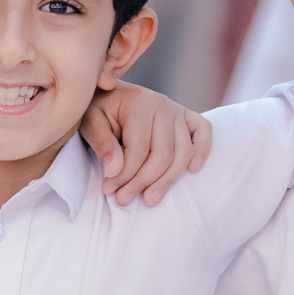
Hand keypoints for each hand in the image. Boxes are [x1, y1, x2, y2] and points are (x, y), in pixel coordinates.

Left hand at [79, 83, 212, 206]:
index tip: (109, 190)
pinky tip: (192, 170)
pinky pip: (203, 131)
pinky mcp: (187, 115)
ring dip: (168, 180)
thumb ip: (102, 144)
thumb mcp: (90, 124)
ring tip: (150, 199)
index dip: (125, 175)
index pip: (139, 149)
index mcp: (139, 103)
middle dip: (143, 182)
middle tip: (123, 200)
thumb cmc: (98, 111)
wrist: (109, 94)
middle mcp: (162, 104)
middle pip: (163, 154)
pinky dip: (202, 150)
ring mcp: (177, 110)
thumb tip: (114, 170)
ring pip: (182, 152)